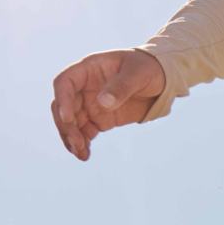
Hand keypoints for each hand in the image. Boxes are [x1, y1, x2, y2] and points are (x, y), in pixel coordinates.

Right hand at [51, 49, 166, 161]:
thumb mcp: (138, 74)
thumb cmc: (147, 69)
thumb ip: (121, 87)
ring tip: (81, 154)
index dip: (63, 101)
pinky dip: (83, 144)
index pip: (65, 83)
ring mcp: (91, 104)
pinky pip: (85, 132)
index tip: (68, 119)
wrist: (161, 80)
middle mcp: (84, 87)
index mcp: (89, 70)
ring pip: (72, 123)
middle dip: (66, 126)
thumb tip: (103, 103)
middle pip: (64, 106)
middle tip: (77, 143)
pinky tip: (85, 155)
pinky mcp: (100, 119)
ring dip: (72, 138)